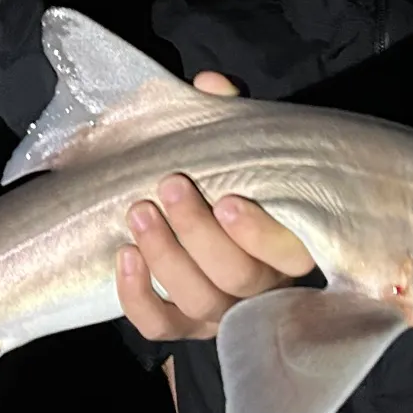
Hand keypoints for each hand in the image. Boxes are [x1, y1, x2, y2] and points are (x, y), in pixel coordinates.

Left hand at [117, 71, 316, 340]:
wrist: (196, 216)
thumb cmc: (226, 181)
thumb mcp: (234, 146)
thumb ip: (227, 117)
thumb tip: (210, 85)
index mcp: (286, 245)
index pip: (289, 254)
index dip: (261, 235)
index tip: (229, 199)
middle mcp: (261, 285)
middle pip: (239, 278)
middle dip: (199, 233)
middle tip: (169, 186)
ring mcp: (222, 312)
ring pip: (199, 302)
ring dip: (166, 257)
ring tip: (138, 211)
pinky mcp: (183, 327)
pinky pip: (160, 327)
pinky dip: (138, 297)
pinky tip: (123, 256)